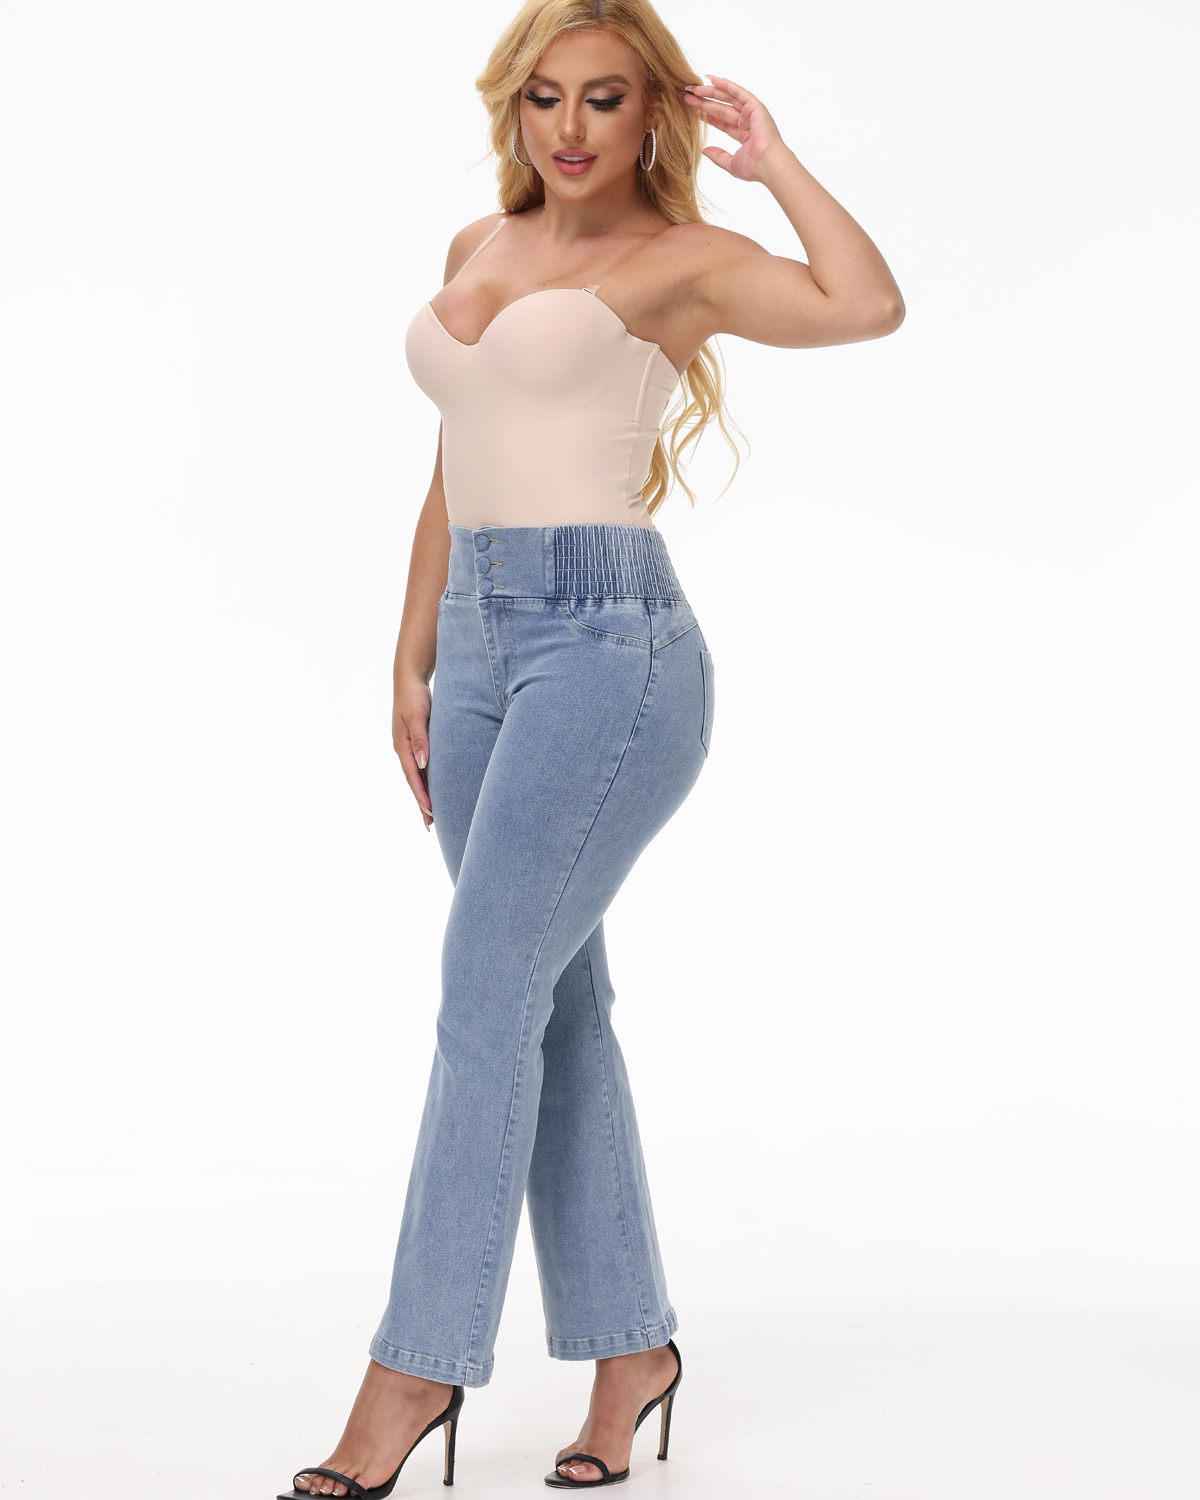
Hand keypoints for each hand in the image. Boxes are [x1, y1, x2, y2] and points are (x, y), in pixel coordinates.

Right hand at [393, 677, 432, 829]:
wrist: (409, 679)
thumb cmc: (414, 696)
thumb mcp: (417, 717)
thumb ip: (420, 740)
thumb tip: (422, 764)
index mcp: (402, 746)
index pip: (413, 777)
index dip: (421, 795)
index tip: (430, 812)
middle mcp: (404, 750)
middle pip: (413, 781)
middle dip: (421, 803)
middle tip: (430, 824)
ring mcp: (410, 747)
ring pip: (418, 776)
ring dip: (424, 794)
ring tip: (431, 814)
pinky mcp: (417, 741)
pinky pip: (422, 766)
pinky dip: (427, 780)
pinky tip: (433, 787)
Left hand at [683, 75, 788, 182]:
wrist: (767, 164)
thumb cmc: (754, 167)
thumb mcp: (730, 163)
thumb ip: (718, 156)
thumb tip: (704, 150)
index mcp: (744, 134)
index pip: (722, 121)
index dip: (707, 115)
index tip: (694, 111)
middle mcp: (747, 121)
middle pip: (722, 108)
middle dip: (704, 102)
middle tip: (688, 96)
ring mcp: (751, 112)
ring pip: (727, 98)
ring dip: (711, 92)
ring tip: (694, 88)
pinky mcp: (754, 106)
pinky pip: (738, 91)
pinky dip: (725, 84)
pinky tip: (711, 79)